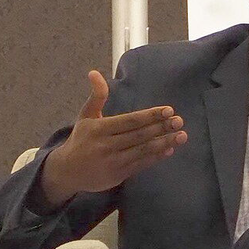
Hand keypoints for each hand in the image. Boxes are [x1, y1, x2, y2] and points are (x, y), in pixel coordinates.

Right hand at [37, 70, 187, 208]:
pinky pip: (141, 164)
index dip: (150, 116)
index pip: (129, 121)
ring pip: (143, 150)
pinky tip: (170, 149)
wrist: (67, 172)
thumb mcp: (86, 116)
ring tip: (182, 135)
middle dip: (161, 128)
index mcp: (99, 129)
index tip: (168, 110)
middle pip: (139, 135)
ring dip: (164, 143)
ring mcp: (113, 162)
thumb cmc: (81, 140)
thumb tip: (94, 73)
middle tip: (179, 121)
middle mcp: (106, 145)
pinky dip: (156, 157)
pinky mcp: (118, 175)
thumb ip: (96, 96)